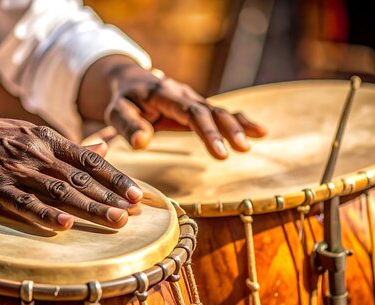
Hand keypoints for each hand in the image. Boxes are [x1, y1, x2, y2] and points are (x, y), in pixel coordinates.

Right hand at [0, 114, 143, 229]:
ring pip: (59, 191)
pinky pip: (23, 203)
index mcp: (47, 140)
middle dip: (109, 196)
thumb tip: (104, 148)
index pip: (90, 160)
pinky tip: (65, 227)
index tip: (136, 194)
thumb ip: (69, 146)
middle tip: (133, 214)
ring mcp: (16, 171)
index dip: (115, 177)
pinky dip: (45, 214)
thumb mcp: (32, 133)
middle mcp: (37, 154)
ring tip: (114, 221)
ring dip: (89, 207)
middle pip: (80, 178)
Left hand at [77, 56, 266, 158]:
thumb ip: (127, 125)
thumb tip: (142, 143)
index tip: (220, 152)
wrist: (129, 82)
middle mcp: (183, 94)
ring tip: (254, 140)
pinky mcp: (197, 107)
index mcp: (165, 94)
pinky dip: (239, 121)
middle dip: (227, 129)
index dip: (207, 131)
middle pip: (210, 110)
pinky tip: (259, 132)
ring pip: (219, 110)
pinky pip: (220, 113)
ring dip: (237, 125)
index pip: (191, 112)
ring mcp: (192, 100)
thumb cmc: (122, 100)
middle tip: (241, 149)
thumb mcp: (116, 111)